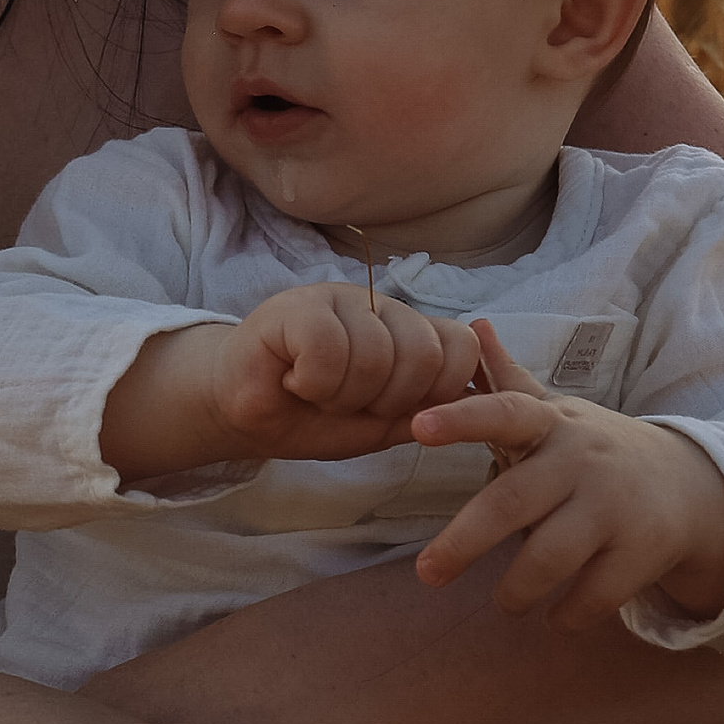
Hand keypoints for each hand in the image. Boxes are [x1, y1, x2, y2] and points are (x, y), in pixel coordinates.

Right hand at [101, 285, 482, 479]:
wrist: (244, 414)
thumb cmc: (311, 416)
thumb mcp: (381, 423)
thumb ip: (427, 409)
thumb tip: (479, 400)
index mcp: (408, 331)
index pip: (460, 347)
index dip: (436, 391)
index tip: (394, 410)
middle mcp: (380, 307)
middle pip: (423, 354)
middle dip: (385, 400)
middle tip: (346, 404)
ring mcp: (340, 299)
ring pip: (376, 357)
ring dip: (342, 397)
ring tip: (315, 393)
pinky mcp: (298, 305)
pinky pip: (329, 349)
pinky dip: (313, 383)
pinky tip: (293, 380)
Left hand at [410, 322, 723, 627]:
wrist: (689, 485)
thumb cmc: (593, 452)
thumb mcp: (555, 415)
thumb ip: (508, 382)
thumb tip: (473, 327)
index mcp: (551, 426)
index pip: (504, 412)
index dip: (461, 419)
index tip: (417, 427)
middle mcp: (581, 462)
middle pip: (511, 504)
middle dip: (463, 543)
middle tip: (428, 574)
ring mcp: (615, 508)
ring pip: (549, 560)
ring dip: (516, 591)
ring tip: (506, 602)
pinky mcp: (643, 552)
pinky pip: (592, 597)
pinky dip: (567, 616)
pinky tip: (555, 617)